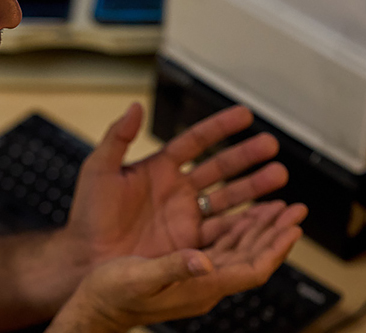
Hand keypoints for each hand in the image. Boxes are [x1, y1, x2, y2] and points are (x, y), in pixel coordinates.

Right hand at [49, 201, 305, 332]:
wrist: (95, 305)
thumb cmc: (112, 295)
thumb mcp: (139, 278)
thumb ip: (173, 268)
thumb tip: (204, 261)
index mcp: (199, 286)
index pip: (252, 269)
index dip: (275, 249)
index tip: (293, 227)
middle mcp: (203, 281)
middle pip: (252, 257)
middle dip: (275, 232)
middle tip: (294, 208)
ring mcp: (195, 273)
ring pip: (238, 249)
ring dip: (259, 227)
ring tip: (276, 206)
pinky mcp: (183, 264)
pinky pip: (220, 244)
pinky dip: (235, 227)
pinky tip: (240, 214)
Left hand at [65, 103, 298, 264]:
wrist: (87, 259)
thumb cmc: (88, 216)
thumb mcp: (98, 170)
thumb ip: (117, 137)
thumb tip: (134, 106)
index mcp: (158, 168)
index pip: (195, 141)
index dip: (219, 127)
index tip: (244, 115)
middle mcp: (177, 190)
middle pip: (219, 167)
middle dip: (246, 156)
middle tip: (271, 145)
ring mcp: (186, 216)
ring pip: (228, 197)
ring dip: (254, 186)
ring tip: (279, 175)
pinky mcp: (191, 243)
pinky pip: (224, 230)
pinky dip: (247, 222)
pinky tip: (267, 214)